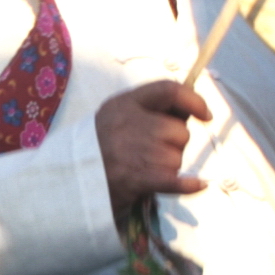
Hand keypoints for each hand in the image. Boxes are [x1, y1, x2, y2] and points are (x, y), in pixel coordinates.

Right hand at [93, 80, 212, 213]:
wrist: (69, 179)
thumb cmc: (95, 147)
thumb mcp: (114, 116)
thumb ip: (146, 109)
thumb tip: (188, 112)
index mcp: (125, 104)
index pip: (169, 90)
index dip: (193, 100)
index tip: (205, 114)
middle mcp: (131, 123)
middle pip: (178, 130)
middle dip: (175, 144)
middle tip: (154, 153)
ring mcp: (134, 151)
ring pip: (176, 157)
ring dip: (168, 167)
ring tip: (144, 169)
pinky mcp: (137, 178)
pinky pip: (174, 180)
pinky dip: (188, 184)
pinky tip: (198, 184)